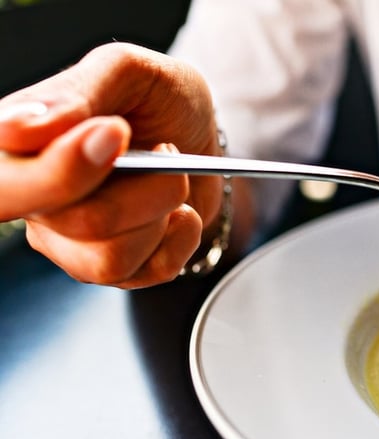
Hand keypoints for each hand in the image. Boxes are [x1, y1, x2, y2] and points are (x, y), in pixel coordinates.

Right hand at [0, 43, 231, 287]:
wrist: (202, 138)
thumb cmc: (156, 101)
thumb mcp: (127, 71)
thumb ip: (75, 91)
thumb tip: (23, 128)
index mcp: (16, 145)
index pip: (3, 184)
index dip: (59, 171)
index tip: (115, 131)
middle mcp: (35, 197)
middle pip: (67, 220)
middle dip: (134, 191)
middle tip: (165, 150)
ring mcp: (69, 239)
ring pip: (110, 254)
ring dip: (164, 206)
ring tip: (173, 171)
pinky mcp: (111, 265)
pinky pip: (146, 271)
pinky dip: (182, 235)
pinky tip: (180, 209)